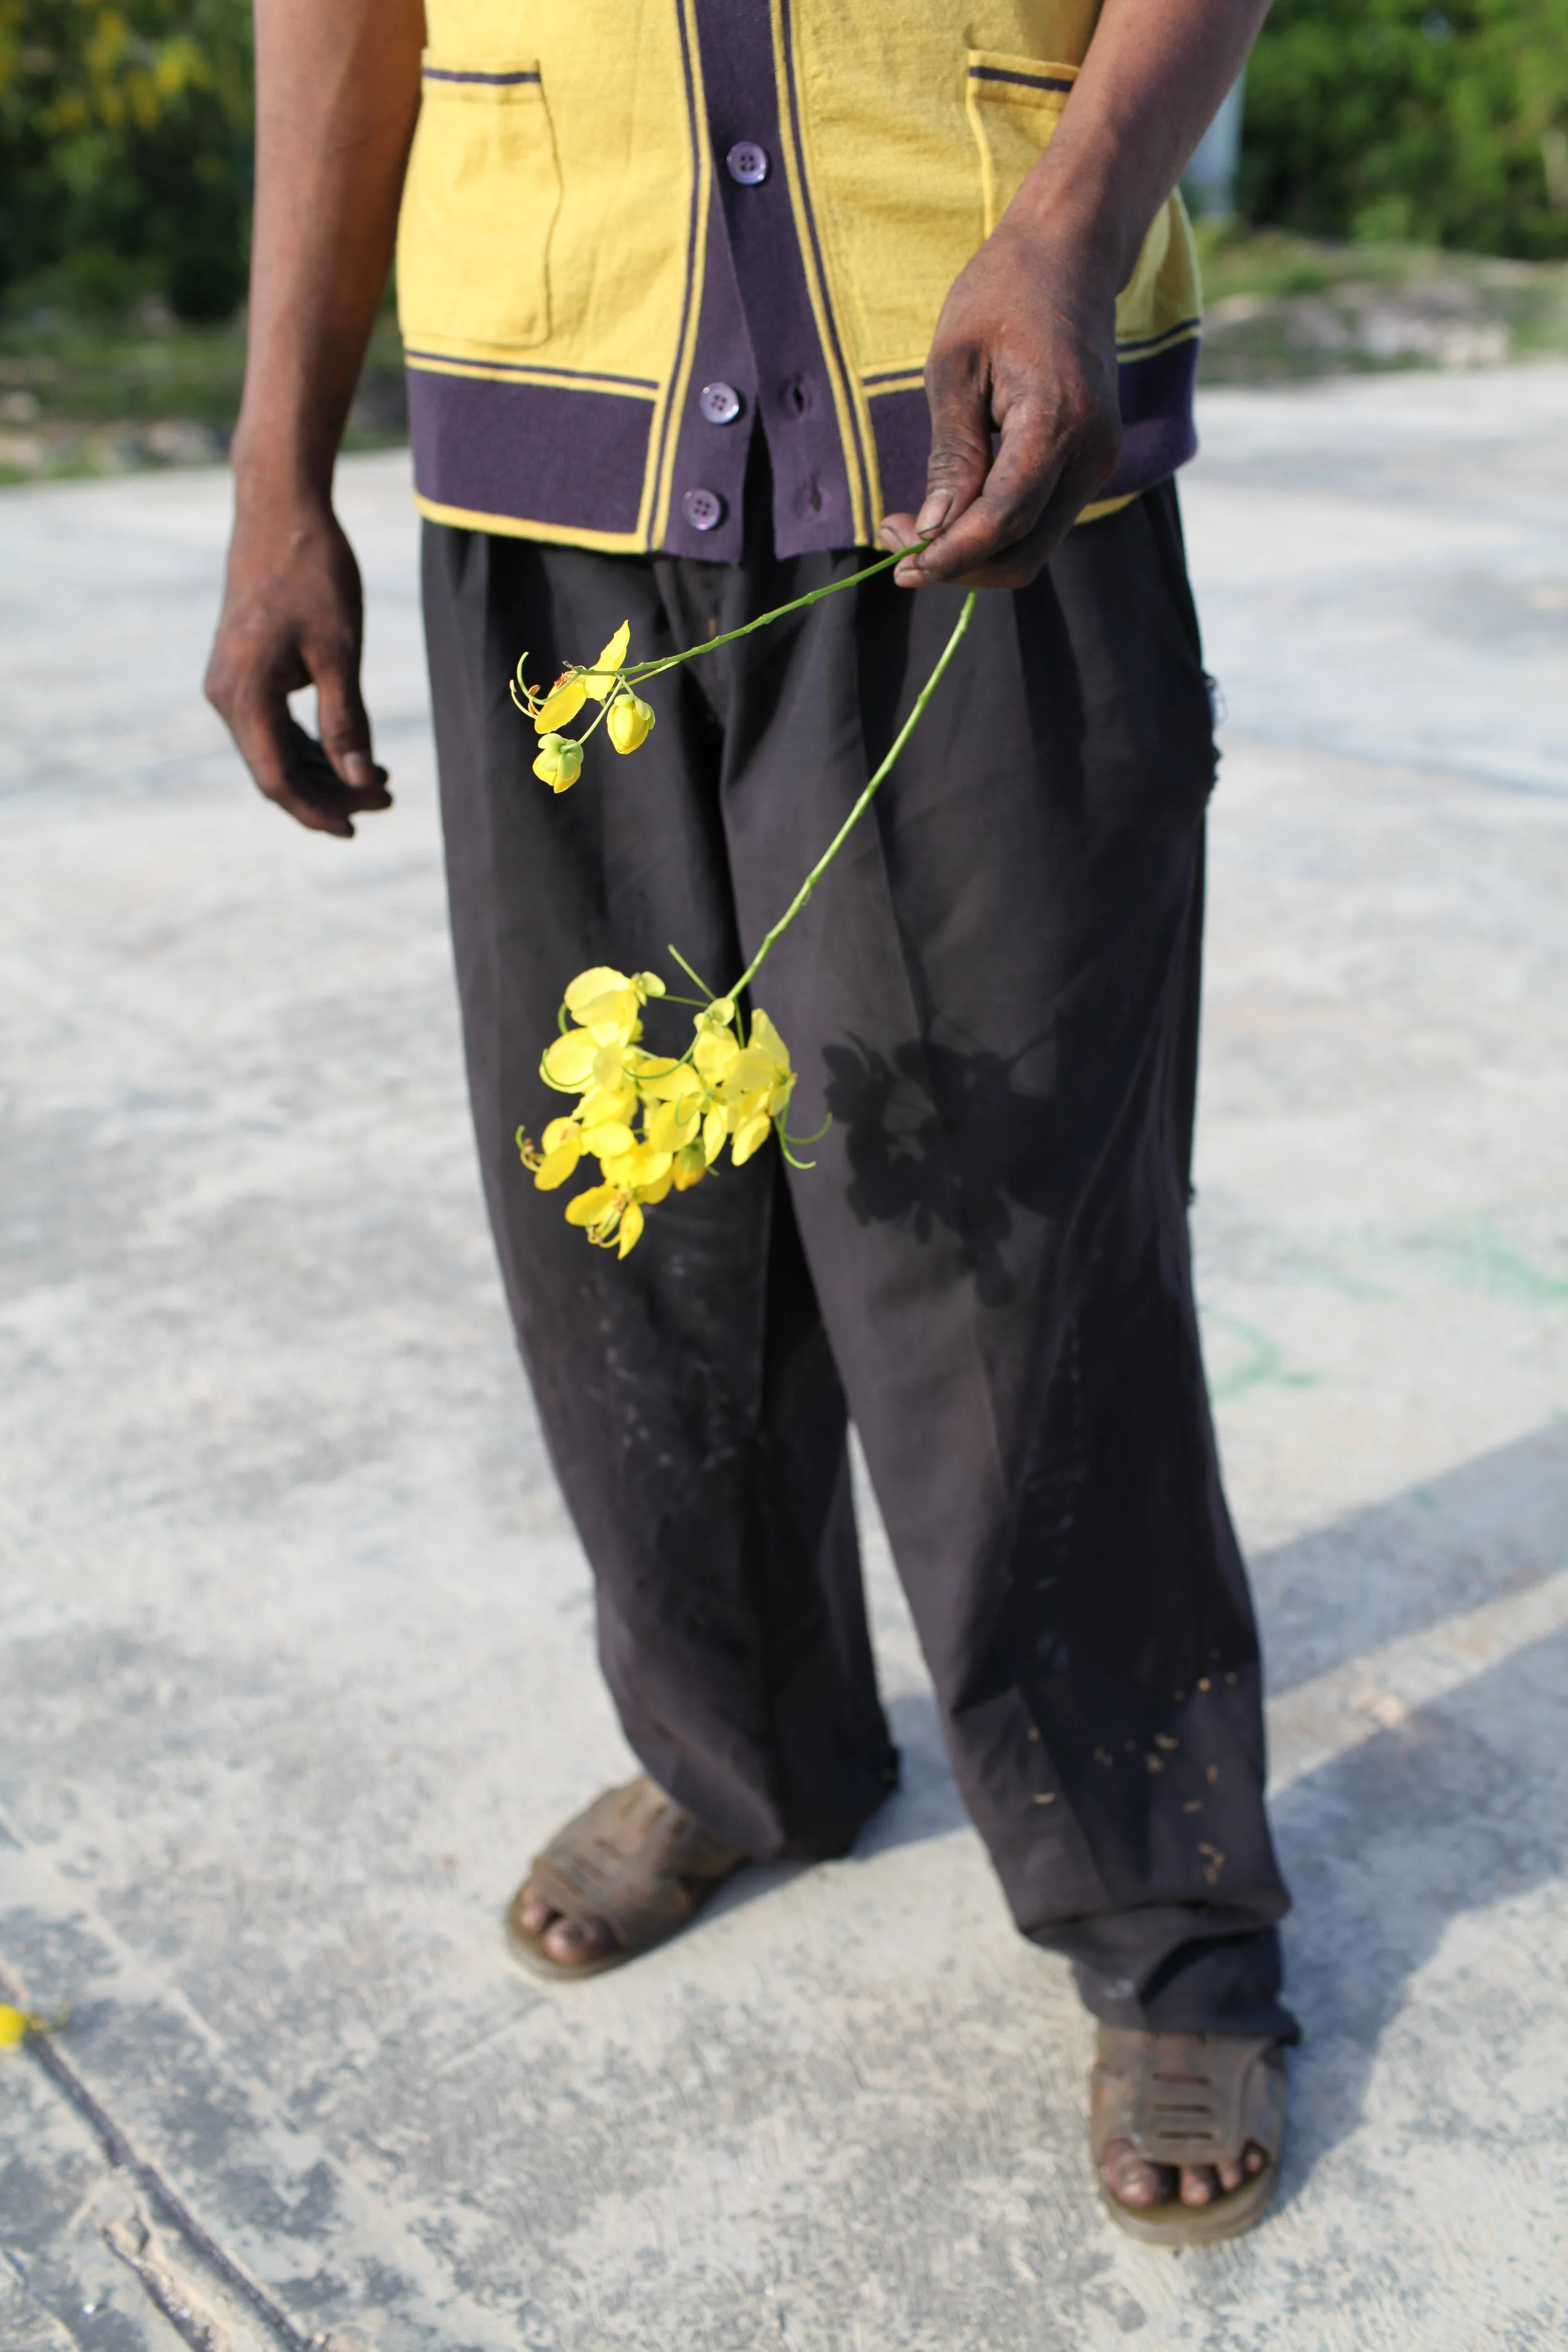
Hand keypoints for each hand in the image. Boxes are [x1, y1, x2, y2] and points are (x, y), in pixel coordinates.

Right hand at [205, 489, 391, 838]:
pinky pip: (274, 726)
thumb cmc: (313, 572)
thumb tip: (360, 779)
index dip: (316, 811)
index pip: (276, 778)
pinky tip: (353, 751)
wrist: (280, 508)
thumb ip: (347, 720)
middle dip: (331, 792)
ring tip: (381, 778)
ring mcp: (230, 683)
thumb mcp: (339, 652)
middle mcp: (224, 695)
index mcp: (243, 694)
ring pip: (275, 752)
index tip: (359, 827)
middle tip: (389, 796)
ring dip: (324, 772)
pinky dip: (311, 745)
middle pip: (275, 770)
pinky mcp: (243, 671)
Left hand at [879, 211, 1123, 590]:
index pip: (1004, 519)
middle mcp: (1092, 452)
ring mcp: (1099, 461)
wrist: (1071, 253)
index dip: (950, 555)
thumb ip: (951, 454)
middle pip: (1023, 552)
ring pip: (1033, 545)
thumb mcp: (955, 366)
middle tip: (895, 544)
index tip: (897, 561)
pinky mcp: (1091, 462)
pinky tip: (951, 505)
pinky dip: (993, 528)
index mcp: (1059, 420)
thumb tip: (936, 530)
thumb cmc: (1003, 293)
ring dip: (972, 551)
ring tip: (914, 524)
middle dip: (958, 564)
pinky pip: (1040, 519)